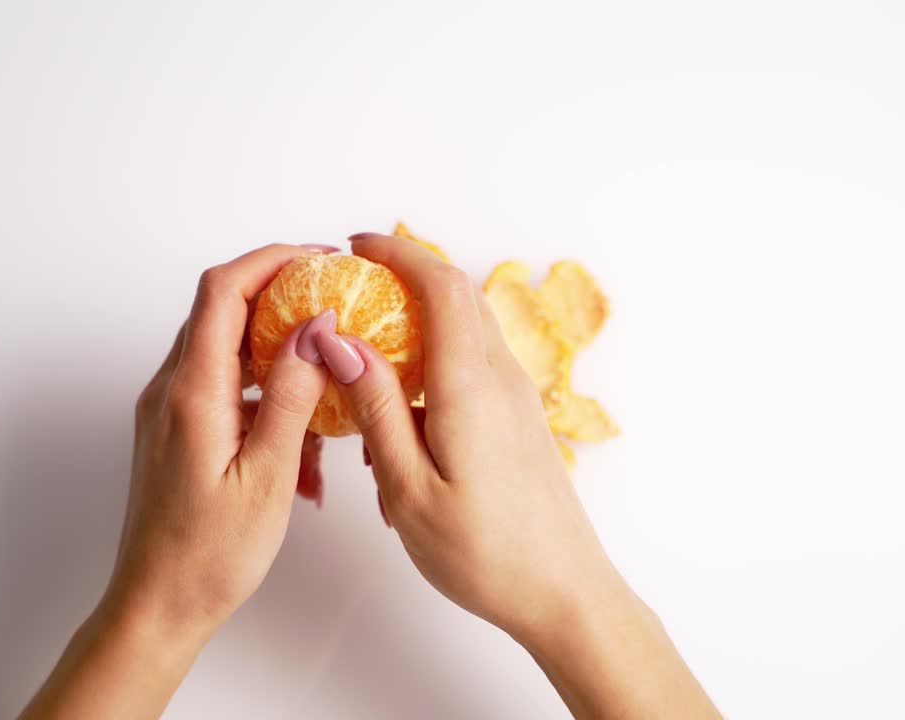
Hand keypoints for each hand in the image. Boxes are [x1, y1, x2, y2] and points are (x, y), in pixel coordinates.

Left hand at [21, 243, 334, 718]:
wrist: (156, 605)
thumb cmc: (209, 556)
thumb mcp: (268, 476)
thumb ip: (290, 396)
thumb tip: (314, 328)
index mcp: (191, 393)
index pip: (223, 291)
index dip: (271, 260)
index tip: (319, 259)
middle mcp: (170, 390)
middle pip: (221, 308)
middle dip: (280, 296)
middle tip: (334, 304)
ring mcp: (168, 410)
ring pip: (226, 349)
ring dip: (277, 354)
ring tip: (326, 382)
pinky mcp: (175, 431)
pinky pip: (224, 388)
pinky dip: (264, 395)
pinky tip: (301, 440)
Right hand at [316, 233, 618, 642]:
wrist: (563, 592)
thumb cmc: (484, 554)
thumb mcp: (409, 488)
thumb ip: (376, 407)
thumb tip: (341, 341)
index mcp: (469, 387)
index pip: (440, 286)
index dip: (397, 253)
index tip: (354, 246)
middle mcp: (500, 379)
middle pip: (457, 295)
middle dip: (405, 274)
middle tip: (352, 284)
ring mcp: (515, 397)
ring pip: (465, 328)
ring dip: (418, 319)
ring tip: (366, 352)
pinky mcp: (518, 418)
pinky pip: (472, 363)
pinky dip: (433, 359)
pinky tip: (400, 410)